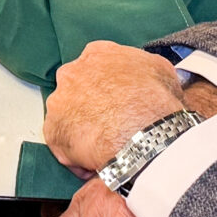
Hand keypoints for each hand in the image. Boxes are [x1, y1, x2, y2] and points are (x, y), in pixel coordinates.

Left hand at [43, 40, 188, 175]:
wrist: (145, 134)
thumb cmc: (155, 102)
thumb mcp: (162, 70)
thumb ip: (146, 68)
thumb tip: (150, 78)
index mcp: (97, 54)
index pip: (96, 69)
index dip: (108, 89)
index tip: (117, 103)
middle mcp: (71, 73)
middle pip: (78, 92)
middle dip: (92, 108)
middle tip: (112, 126)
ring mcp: (59, 102)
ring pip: (69, 119)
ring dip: (84, 133)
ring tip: (107, 148)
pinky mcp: (53, 131)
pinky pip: (65, 147)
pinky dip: (79, 157)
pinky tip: (98, 163)